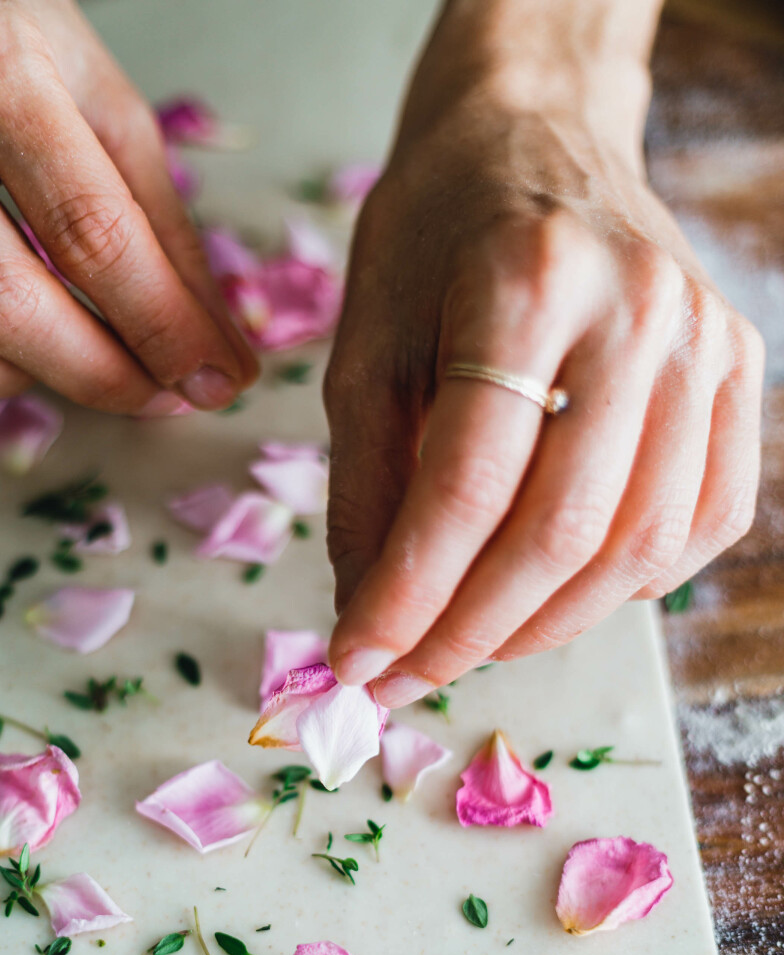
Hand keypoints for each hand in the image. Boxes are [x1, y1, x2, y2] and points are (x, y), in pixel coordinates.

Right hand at [0, 0, 257, 411]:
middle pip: (3, 300)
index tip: (217, 377)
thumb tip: (212, 341)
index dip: (163, 324)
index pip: (90, 231)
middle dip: (102, 374)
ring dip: (24, 379)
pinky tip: (6, 344)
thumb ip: (157, 216)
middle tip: (164, 395)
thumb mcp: (96, 91)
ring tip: (85, 366)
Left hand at [325, 0, 763, 705]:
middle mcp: (636, 308)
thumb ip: (364, 492)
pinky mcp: (737, 366)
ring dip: (548, 625)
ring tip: (474, 644)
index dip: (408, 596)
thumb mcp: (366, 349)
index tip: (358, 662)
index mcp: (524, 280)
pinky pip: (704, 521)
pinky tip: (563, 597)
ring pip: (640, 543)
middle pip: (564, 529)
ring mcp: (703, 338)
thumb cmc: (433, 242)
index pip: (466, 486)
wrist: (534, 140)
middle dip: (475, 631)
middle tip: (412, 673)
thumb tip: (369, 628)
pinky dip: (630, 587)